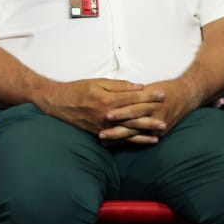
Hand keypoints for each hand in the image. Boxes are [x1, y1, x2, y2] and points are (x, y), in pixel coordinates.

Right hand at [36, 79, 158, 136]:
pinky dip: (132, 140)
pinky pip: (119, 138)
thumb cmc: (77, 89)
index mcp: (107, 100)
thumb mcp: (97, 82)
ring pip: (128, 130)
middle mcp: (106, 115)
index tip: (162, 95)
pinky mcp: (99, 133)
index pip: (133, 98)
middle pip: (134, 117)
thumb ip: (119, 86)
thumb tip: (138, 87)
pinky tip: (143, 141)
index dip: (149, 96)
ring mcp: (103, 126)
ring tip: (159, 133)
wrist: (57, 102)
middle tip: (166, 119)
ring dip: (145, 132)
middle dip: (151, 117)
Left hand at [98, 78, 201, 145]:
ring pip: (136, 134)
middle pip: (134, 124)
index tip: (106, 116)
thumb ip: (131, 92)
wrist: (187, 96)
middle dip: (117, 130)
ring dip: (119, 138)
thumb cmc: (164, 90)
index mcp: (152, 102)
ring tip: (104, 141)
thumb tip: (112, 93)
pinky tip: (114, 144)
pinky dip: (127, 142)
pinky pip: (141, 139)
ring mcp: (158, 126)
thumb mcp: (148, 88)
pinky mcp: (160, 133)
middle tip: (101, 134)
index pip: (134, 108)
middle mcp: (155, 115)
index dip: (121, 113)